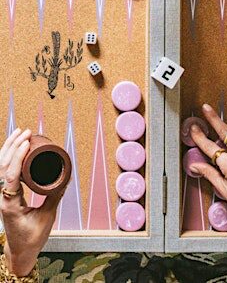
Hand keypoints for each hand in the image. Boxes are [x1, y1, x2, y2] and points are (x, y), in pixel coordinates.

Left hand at [0, 129, 62, 276]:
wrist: (19, 250)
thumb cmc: (32, 237)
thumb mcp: (47, 217)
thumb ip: (54, 196)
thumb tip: (64, 177)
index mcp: (10, 204)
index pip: (10, 175)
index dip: (16, 156)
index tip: (26, 142)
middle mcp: (2, 198)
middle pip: (1, 167)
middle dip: (12, 146)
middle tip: (24, 132)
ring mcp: (1, 196)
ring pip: (0, 168)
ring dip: (8, 149)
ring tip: (19, 134)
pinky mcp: (4, 195)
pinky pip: (3, 173)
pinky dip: (8, 158)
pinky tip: (14, 149)